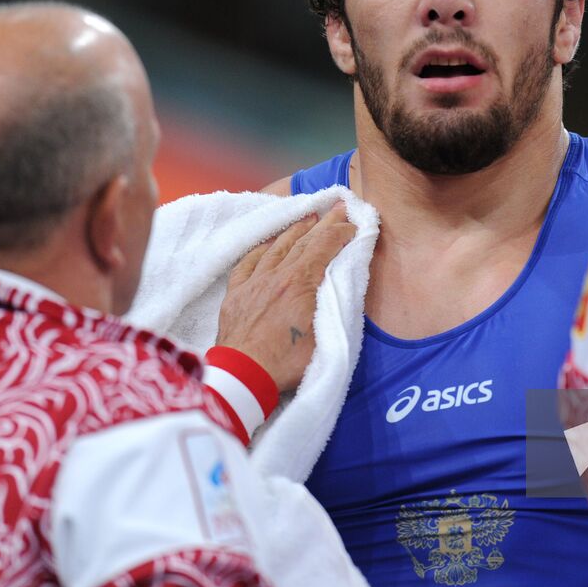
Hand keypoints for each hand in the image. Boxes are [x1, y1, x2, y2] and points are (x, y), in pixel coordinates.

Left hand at [216, 203, 355, 393]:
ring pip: (276, 247)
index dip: (340, 233)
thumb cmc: (286, 364)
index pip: (323, 248)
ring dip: (294, 231)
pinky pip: (248, 263)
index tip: (352, 224)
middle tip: (336, 209)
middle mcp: (276, 276)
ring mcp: (253, 283)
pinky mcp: (235, 295)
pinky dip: (260, 249)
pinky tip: (268, 243)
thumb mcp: (324, 338)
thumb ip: (335, 308)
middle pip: (303, 242)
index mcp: (300, 284)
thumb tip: (345, 287)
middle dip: (323, 224)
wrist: (242, 378)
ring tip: (308, 219)